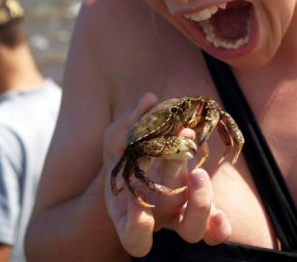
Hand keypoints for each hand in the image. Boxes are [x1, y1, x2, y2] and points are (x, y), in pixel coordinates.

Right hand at [103, 93, 231, 256]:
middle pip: (167, 217)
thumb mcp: (118, 136)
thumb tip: (150, 99)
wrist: (136, 161)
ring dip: (201, 200)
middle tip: (183, 156)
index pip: (134, 238)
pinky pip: (214, 229)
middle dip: (175, 183)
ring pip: (192, 228)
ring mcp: (178, 215)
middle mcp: (154, 218)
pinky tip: (219, 201)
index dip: (137, 228)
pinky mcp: (197, 208)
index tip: (138, 205)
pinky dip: (220, 223)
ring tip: (199, 169)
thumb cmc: (122, 152)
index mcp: (128, 210)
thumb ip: (130, 121)